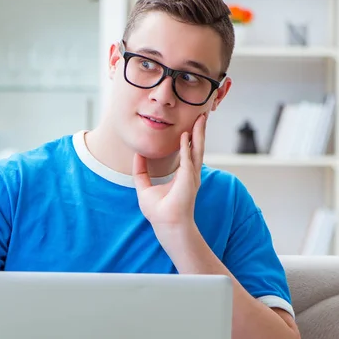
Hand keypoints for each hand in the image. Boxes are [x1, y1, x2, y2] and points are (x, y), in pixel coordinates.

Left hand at [133, 113, 205, 229]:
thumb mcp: (144, 187)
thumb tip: (137, 155)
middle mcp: (190, 173)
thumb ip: (140, 172)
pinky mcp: (187, 180)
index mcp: (183, 174)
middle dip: (199, 130)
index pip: (188, 151)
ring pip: (197, 149)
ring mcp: (191, 176)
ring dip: (199, 133)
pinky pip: (187, 160)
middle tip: (201, 114)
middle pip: (196, 146)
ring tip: (201, 118)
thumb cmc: (159, 211)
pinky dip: (186, 147)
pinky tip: (185, 135)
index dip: (190, 138)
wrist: (167, 225)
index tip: (190, 124)